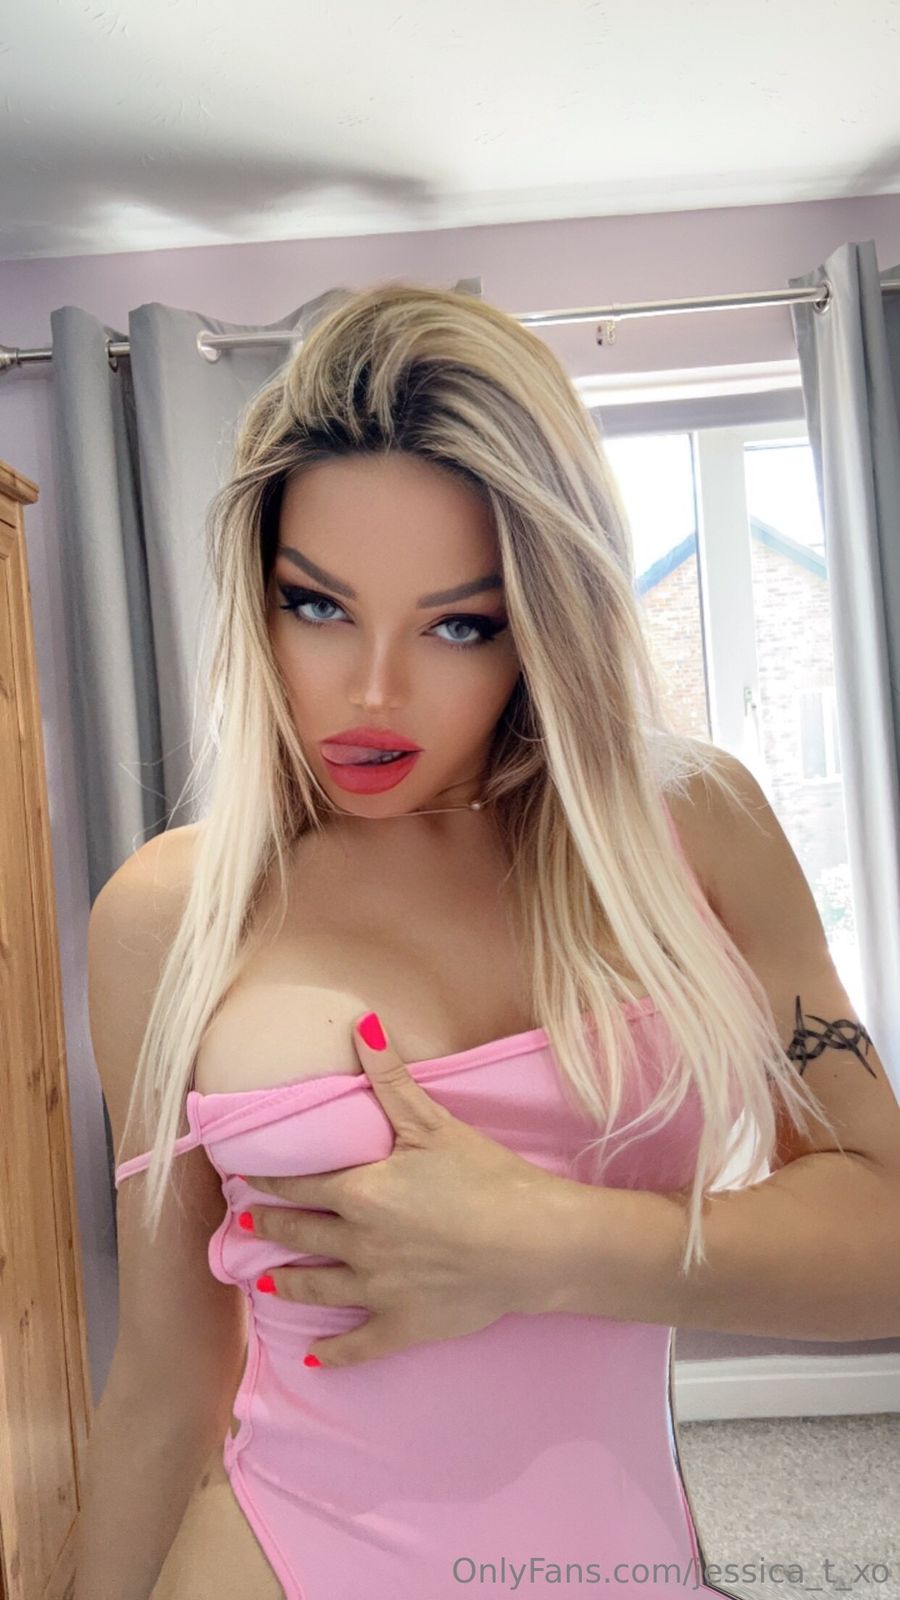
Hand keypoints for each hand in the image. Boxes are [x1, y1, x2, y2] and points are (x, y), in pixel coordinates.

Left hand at [241, 1011, 564, 1366]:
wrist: (533, 1244)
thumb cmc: (486, 1177)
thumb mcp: (434, 1122)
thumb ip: (391, 1077)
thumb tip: (361, 1023)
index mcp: (361, 1193)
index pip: (303, 1183)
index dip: (271, 1179)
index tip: (246, 1179)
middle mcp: (359, 1244)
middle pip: (302, 1236)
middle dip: (272, 1229)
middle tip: (245, 1228)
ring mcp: (379, 1290)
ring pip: (319, 1290)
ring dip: (289, 1284)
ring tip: (267, 1283)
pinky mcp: (405, 1326)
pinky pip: (359, 1345)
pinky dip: (335, 1353)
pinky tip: (317, 1357)